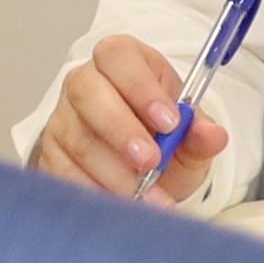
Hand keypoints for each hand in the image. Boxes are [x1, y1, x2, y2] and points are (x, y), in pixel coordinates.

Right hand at [31, 34, 217, 200]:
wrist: (142, 166)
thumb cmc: (163, 136)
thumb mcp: (188, 132)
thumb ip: (200, 132)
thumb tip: (213, 135)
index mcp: (122, 61)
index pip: (119, 56)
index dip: (141, 87)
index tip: (170, 122)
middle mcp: (85, 83)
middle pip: (88, 94)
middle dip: (122, 131)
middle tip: (152, 162)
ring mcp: (63, 118)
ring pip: (77, 139)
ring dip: (115, 173)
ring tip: (149, 195)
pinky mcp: (50, 154)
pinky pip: (64, 172)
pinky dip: (96, 192)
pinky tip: (123, 206)